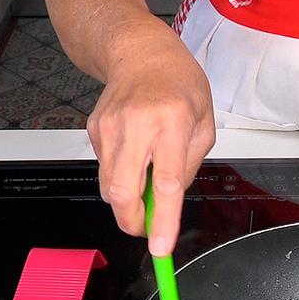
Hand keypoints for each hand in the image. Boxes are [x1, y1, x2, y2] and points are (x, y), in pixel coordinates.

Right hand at [87, 33, 213, 255]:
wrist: (141, 53)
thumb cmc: (178, 85)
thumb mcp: (204, 124)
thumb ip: (188, 167)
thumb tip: (169, 204)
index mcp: (172, 121)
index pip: (165, 182)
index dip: (163, 220)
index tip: (160, 246)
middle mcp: (137, 124)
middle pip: (123, 192)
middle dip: (132, 222)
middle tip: (146, 228)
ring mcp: (110, 127)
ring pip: (108, 187)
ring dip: (126, 201)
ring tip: (145, 185)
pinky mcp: (94, 130)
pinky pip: (105, 169)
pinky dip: (119, 175)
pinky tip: (134, 155)